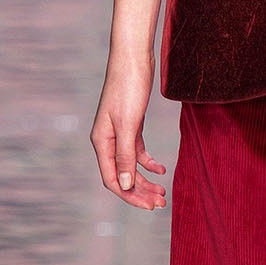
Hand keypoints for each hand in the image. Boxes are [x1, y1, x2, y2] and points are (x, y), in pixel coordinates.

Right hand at [91, 58, 166, 209]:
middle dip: (140, 192)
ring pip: (131, 166)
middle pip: (122, 176)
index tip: (151, 206)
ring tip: (163, 192)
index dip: (131, 196)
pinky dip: (149, 162)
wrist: (133, 58)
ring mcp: (119, 133)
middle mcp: (107, 141)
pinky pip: (137, 151)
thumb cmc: (128, 87)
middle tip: (161, 203)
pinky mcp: (131, 125)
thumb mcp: (128, 124)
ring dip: (145, 180)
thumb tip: (124, 185)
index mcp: (102, 142)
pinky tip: (162, 169)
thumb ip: (125, 156)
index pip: (113, 180)